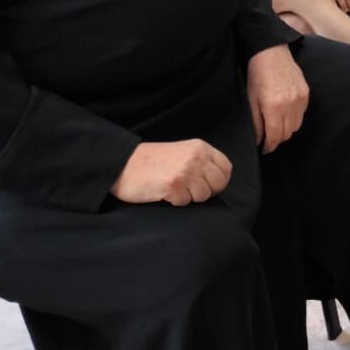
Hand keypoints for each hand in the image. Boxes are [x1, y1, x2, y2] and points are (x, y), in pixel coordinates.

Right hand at [111, 140, 231, 205]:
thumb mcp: (183, 152)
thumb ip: (202, 161)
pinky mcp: (173, 185)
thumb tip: (218, 180)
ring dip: (189, 197)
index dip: (219, 181)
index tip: (207, 186)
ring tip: (173, 189)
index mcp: (201, 147)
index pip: (226, 169)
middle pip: (218, 184)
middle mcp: (196, 157)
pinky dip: (175, 201)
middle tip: (188, 191)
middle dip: (206, 192)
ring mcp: (186, 171)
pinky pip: (184, 202)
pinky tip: (164, 192)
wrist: (124, 164)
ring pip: (203, 196)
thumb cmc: (153, 161)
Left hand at [247, 44, 308, 153]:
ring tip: (276, 125)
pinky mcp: (306, 93)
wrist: (271, 53)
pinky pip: (301, 114)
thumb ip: (256, 123)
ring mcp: (300, 98)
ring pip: (296, 126)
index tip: (264, 149)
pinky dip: (294, 118)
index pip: (275, 137)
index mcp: (274, 107)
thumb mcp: (251, 100)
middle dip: (276, 139)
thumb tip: (258, 140)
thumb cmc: (257, 76)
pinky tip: (285, 113)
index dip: (269, 146)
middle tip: (268, 138)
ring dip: (286, 130)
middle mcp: (290, 105)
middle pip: (286, 134)